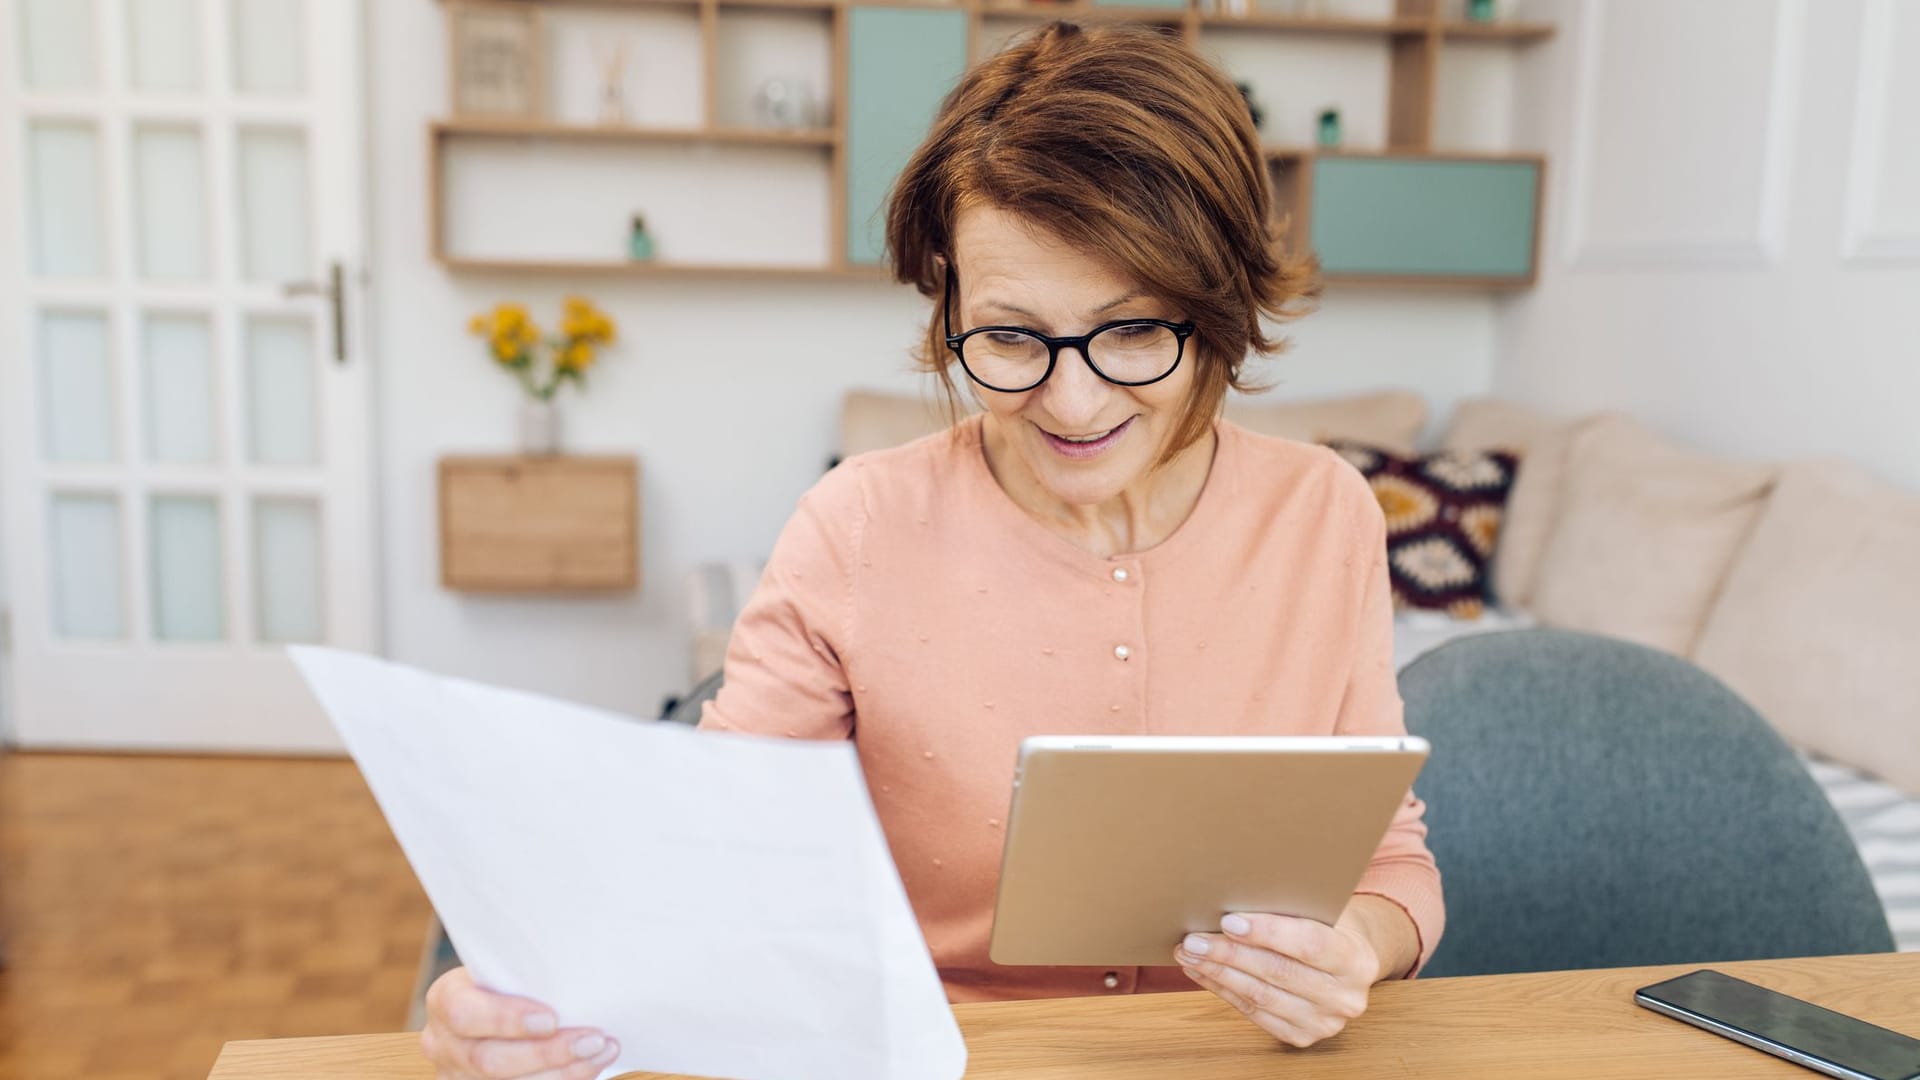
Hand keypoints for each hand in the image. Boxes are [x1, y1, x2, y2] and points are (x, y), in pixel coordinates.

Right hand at [420, 966, 620, 1078]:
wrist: (497, 1000)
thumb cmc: (511, 977)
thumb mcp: (507, 964)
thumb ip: (527, 970)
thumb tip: (578, 968)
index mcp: (446, 999)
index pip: (465, 1013)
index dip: (506, 1019)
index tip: (551, 1019)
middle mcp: (443, 1043)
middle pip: (489, 1060)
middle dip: (547, 1053)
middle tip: (593, 1040)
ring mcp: (458, 1075)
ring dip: (563, 1073)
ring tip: (602, 1051)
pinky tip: (590, 1066)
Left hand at [1174, 907, 1384, 1047]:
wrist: (1347, 961)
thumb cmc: (1328, 925)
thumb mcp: (1322, 909)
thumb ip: (1291, 907)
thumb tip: (1233, 898)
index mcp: (1358, 960)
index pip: (1310, 944)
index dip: (1268, 932)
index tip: (1228, 920)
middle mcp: (1346, 997)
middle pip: (1278, 972)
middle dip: (1230, 953)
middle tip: (1193, 938)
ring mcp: (1324, 1022)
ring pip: (1260, 996)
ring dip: (1218, 973)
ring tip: (1189, 953)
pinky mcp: (1302, 1036)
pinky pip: (1253, 1013)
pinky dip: (1223, 990)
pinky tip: (1202, 972)